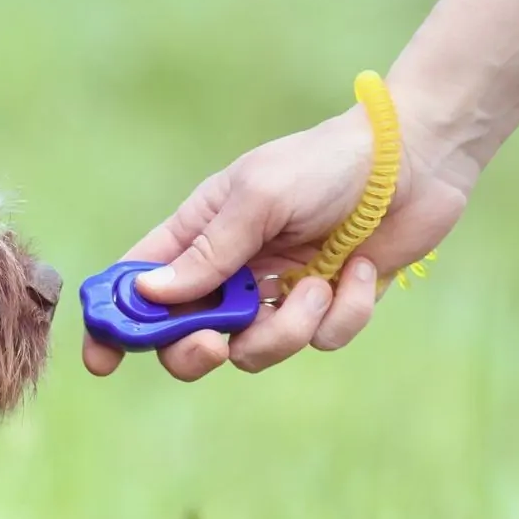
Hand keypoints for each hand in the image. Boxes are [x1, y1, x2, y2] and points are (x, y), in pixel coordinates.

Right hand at [83, 97, 473, 381]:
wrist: (416, 159)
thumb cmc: (325, 164)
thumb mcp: (257, 199)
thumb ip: (207, 253)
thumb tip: (149, 295)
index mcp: (196, 236)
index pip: (136, 287)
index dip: (113, 325)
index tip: (102, 359)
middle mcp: (228, 273)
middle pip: (184, 341)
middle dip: (195, 351)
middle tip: (214, 344)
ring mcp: (275, 295)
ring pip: (253, 352)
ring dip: (288, 328)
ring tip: (317, 283)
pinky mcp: (325, 309)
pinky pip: (319, 341)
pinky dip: (342, 312)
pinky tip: (357, 269)